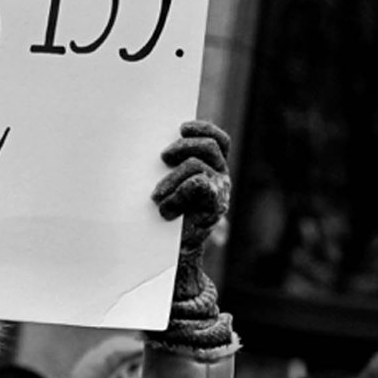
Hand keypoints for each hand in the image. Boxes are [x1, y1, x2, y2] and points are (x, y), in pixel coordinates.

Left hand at [151, 120, 230, 259]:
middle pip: (209, 146)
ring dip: (171, 178)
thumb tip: (155, 149)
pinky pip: (196, 184)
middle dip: (182, 146)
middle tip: (163, 158)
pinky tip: (165, 210)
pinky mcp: (216, 206)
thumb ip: (171, 165)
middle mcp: (222, 175)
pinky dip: (176, 195)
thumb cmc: (168, 212)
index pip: (218, 140)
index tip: (181, 128)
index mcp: (213, 166)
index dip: (203, 128)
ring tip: (156, 196)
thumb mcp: (170, 184)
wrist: (176, 249)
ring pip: (196, 165)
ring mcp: (221, 190)